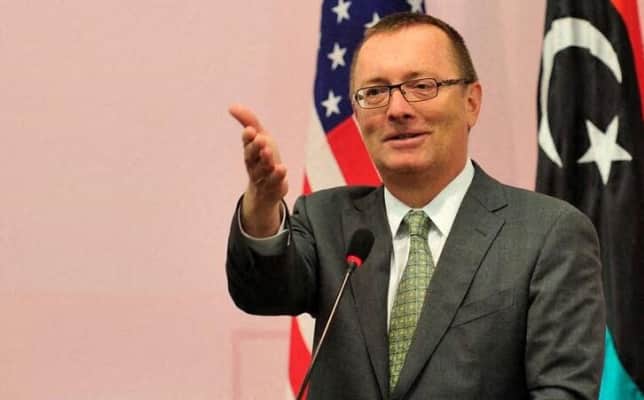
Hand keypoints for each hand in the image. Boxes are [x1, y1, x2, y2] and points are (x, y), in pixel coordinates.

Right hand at [229, 104, 287, 236]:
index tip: (250, 130)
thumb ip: (249, 121)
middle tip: (260, 139)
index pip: (247, 144)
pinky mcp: (272, 188)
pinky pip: (273, 183)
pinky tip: (282, 169)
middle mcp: (254, 165)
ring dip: (265, 161)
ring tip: (268, 152)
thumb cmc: (264, 159)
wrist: (267, 190)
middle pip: (252, 157)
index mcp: (250, 151)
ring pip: (262, 170)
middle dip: (255, 148)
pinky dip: (277, 176)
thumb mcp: (260, 137)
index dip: (248, 138)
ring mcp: (262, 178)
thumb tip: (231, 107)